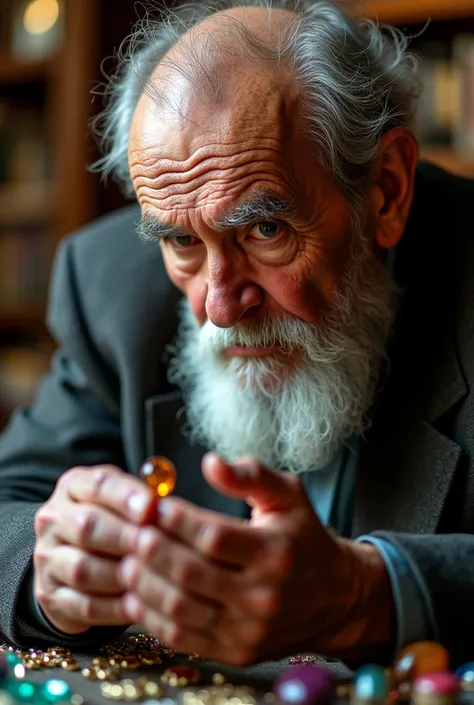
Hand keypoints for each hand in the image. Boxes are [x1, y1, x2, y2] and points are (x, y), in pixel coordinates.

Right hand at [33, 464, 155, 633]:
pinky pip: (84, 604)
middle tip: (153, 546)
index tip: (150, 507)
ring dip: (121, 575)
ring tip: (151, 577)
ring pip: (82, 568)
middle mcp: (54, 519)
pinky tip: (139, 604)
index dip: (126, 496)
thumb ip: (143, 500)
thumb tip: (165, 509)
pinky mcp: (50, 594)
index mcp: (74, 487)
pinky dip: (115, 607)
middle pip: (86, 526)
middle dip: (125, 537)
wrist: (72, 559)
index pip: (98, 484)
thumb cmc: (111, 522)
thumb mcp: (123, 500)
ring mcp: (48, 558)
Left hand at [117, 453, 393, 663]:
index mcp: (276, 552)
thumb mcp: (288, 496)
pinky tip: (139, 592)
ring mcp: (249, 629)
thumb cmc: (303, 537)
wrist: (334, 598)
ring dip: (145, 582)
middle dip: (153, 549)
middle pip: (190, 572)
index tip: (155, 504)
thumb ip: (250, 475)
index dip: (177, 520)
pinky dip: (152, 615)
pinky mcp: (236, 652)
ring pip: (180, 607)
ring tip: (128, 557)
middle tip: (133, 529)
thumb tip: (210, 463)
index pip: (213, 536)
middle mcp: (264, 595)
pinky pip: (182, 637)